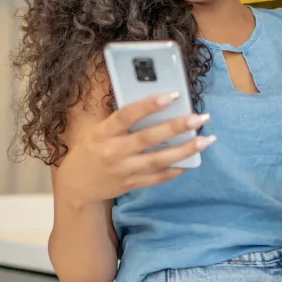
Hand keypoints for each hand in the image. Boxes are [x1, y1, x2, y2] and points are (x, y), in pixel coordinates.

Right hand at [55, 93, 213, 208]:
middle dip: (176, 127)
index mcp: (103, 133)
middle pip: (149, 138)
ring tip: (205, 140)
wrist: (76, 186)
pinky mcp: (131, 184)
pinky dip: (174, 170)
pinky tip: (189, 162)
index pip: (126, 116)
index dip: (149, 105)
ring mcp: (124, 170)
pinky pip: (157, 178)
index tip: (171, 95)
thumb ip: (119, 121)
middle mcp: (114, 152)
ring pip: (159, 160)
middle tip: (199, 117)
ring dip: (184, 150)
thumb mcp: (96, 131)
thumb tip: (150, 104)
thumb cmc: (88, 151)